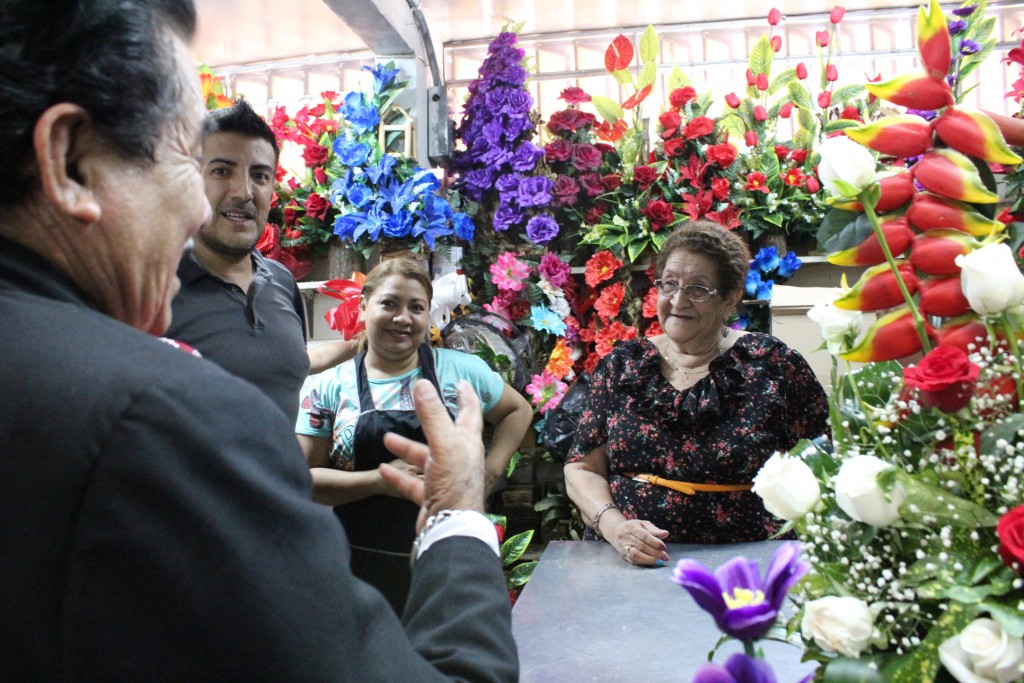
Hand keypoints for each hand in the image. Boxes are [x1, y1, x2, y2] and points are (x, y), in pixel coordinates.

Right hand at [380, 380, 485, 531]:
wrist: (449, 528)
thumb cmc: (454, 483)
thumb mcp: (443, 445)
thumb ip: (432, 415)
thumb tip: (422, 383)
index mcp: (467, 444)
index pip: (470, 413)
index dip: (467, 396)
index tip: (461, 382)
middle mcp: (459, 459)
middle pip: (444, 434)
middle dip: (430, 420)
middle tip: (418, 403)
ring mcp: (445, 479)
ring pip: (425, 458)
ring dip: (407, 448)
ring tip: (387, 439)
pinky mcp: (432, 497)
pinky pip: (413, 483)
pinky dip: (399, 476)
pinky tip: (383, 470)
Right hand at [607, 518, 669, 566]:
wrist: (616, 532)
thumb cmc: (633, 527)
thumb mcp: (643, 524)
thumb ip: (654, 529)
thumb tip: (666, 534)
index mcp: (631, 526)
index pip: (643, 535)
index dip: (654, 541)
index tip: (663, 547)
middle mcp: (625, 536)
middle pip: (641, 546)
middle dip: (655, 553)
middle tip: (665, 557)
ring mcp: (623, 546)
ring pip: (636, 554)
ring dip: (649, 559)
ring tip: (660, 561)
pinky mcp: (623, 555)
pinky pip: (633, 560)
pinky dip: (644, 562)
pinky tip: (652, 562)